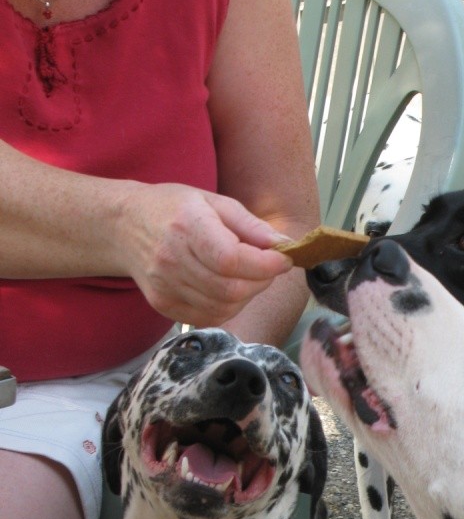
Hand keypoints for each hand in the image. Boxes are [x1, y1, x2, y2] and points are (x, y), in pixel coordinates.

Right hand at [116, 183, 293, 325]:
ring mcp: (165, 286)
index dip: (265, 264)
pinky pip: (209, 317)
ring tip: (248, 274)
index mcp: (187, 226)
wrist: (124, 226)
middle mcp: (172, 259)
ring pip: (224, 307)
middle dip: (262, 281)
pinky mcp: (164, 305)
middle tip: (269, 267)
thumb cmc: (173, 209)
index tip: (284, 259)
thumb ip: (250, 224)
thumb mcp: (213, 201)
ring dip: (248, 295)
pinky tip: (228, 287)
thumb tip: (284, 245)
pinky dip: (229, 307)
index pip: (230, 258)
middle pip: (230, 288)